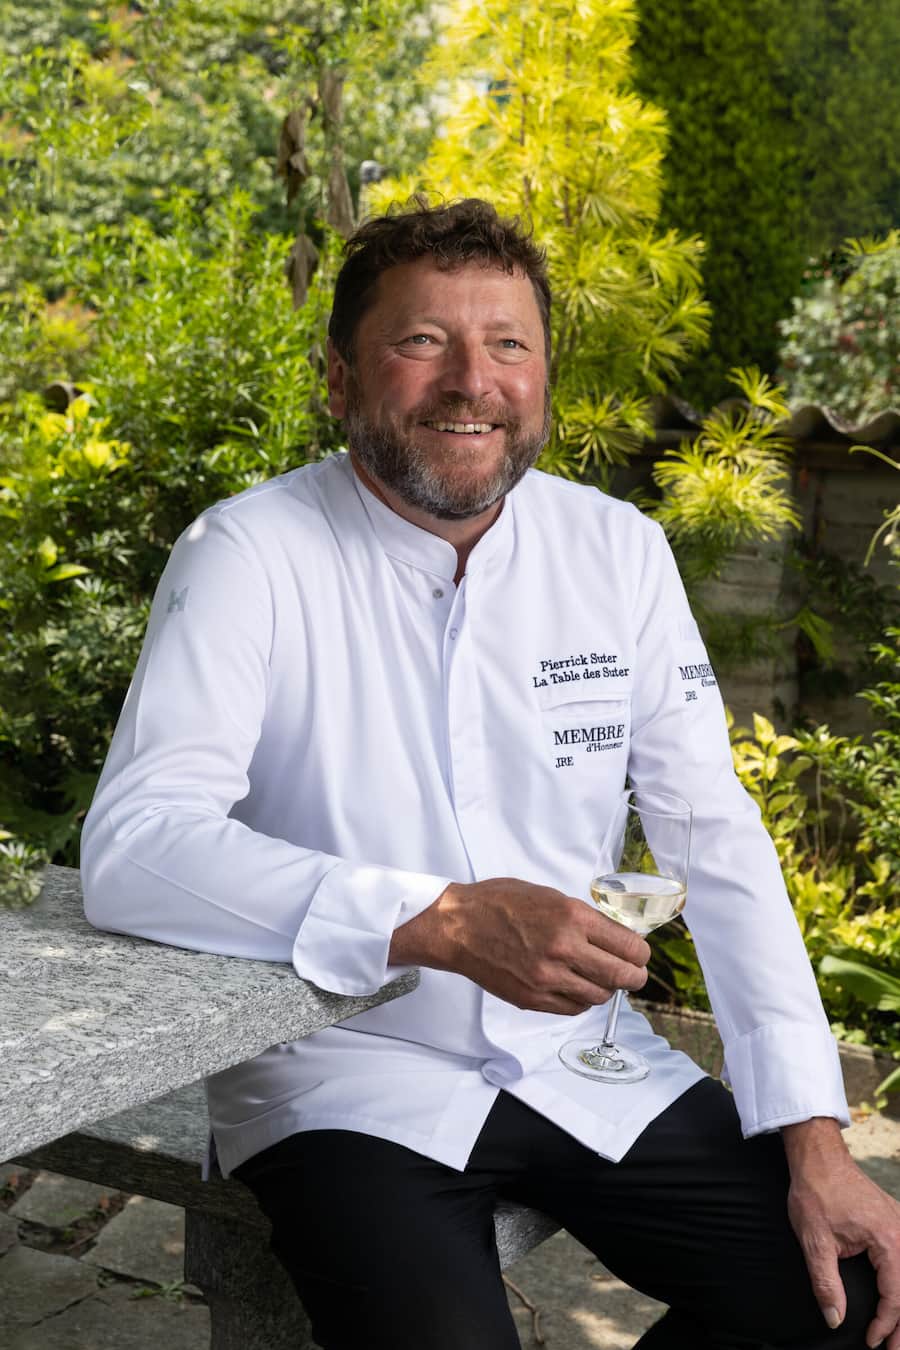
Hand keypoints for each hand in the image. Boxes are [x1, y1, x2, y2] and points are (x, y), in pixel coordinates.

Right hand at [390, 876, 649, 1013]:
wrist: (457, 926)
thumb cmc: (499, 903)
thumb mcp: (548, 896)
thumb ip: (582, 917)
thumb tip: (612, 936)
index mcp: (572, 918)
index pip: (628, 946)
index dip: (640, 954)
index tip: (640, 955)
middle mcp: (564, 949)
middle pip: (621, 976)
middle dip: (634, 977)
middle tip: (634, 975)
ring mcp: (548, 978)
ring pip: (599, 996)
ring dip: (605, 989)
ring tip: (599, 979)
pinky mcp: (533, 999)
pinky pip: (573, 1008)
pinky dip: (581, 1000)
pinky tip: (575, 987)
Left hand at [783, 1117, 899, 1348]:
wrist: (818, 1156)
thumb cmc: (816, 1192)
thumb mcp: (815, 1240)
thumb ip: (826, 1283)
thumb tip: (835, 1319)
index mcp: (889, 1240)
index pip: (895, 1295)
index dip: (885, 1324)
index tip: (872, 1343)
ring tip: (897, 1333)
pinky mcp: (894, 1222)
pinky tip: (897, 1299)